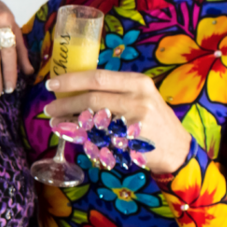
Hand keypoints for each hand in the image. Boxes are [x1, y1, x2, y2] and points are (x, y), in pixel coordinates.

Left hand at [45, 69, 191, 174]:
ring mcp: (135, 122)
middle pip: (91, 98)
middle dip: (65, 103)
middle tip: (49, 108)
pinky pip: (99, 138)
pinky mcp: (131, 143)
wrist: (178, 148)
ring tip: (55, 122)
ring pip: (92, 119)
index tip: (51, 84)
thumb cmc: (153, 118)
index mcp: (138, 82)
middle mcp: (138, 99)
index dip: (71, 80)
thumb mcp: (141, 95)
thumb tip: (74, 86)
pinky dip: (80, 136)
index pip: (97, 78)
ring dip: (68, 121)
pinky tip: (71, 135)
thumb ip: (114, 90)